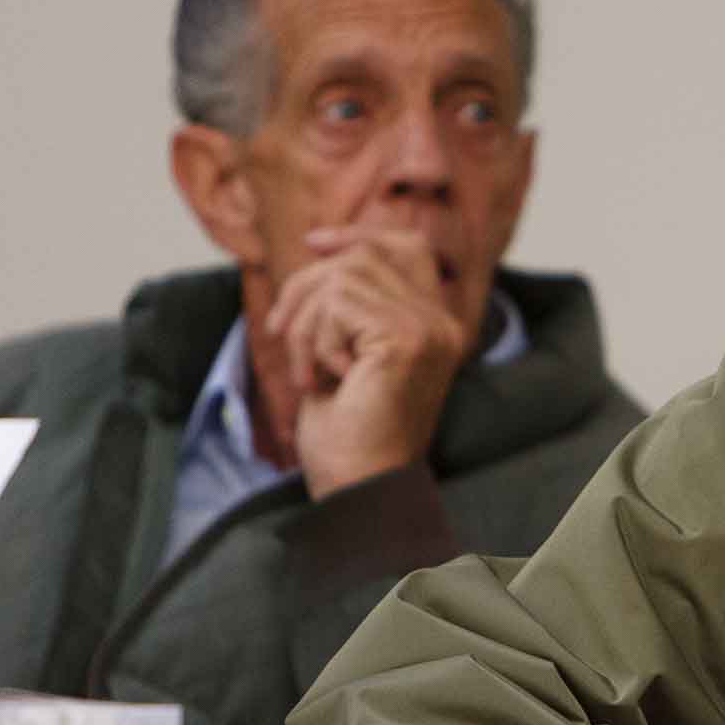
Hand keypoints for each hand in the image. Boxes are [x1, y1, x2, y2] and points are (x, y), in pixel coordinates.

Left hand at [264, 227, 467, 497]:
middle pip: (363, 256)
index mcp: (437, 326)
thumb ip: (350, 304)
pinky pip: (335, 304)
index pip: (409, 246)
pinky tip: (323, 381)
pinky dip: (312, 342)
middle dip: (306, 289)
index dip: (359, 236)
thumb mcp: (344, 353)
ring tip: (309, 374)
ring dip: (305, 325)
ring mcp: (429, 330)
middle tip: (282, 335)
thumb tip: (323, 247)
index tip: (314, 245)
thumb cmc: (347, 434)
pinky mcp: (405, 340)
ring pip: (342, 278)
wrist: (357, 488)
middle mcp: (442, 323)